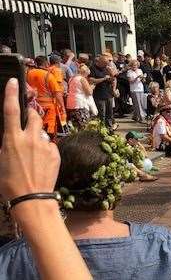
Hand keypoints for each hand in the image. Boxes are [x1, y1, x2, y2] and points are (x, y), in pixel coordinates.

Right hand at [0, 79, 59, 200]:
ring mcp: (45, 145)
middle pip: (34, 116)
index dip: (12, 94)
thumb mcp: (0, 160)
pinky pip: (49, 145)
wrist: (32, 198)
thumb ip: (7, 143)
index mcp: (12, 139)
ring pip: (42, 132)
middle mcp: (30, 139)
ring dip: (37, 136)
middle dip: (31, 115)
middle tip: (27, 120)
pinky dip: (45, 149)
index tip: (14, 82)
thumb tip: (11, 136)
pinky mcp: (55, 153)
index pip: (11, 111)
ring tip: (31, 152)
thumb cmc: (10, 183)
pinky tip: (40, 162)